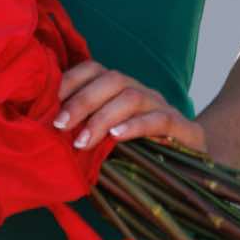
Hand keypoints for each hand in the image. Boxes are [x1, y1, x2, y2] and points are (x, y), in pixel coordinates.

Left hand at [54, 60, 207, 152]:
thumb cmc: (142, 155)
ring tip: (82, 142)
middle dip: (81, 101)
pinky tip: (117, 137)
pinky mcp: (184, 128)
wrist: (194, 170)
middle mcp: (141, 91)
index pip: (94, 69)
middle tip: (59, 125)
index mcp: (121, 89)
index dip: (69, 80)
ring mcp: (163, 107)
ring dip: (102, 118)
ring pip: (131, 97)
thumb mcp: (108, 142)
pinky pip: (158, 119)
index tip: (46, 102)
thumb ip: (84, 132)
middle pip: (111, 80)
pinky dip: (135, 126)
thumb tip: (46, 135)